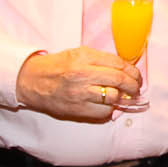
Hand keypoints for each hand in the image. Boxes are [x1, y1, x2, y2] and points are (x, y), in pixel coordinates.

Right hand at [15, 46, 140, 121]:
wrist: (31, 81)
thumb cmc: (56, 66)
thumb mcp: (77, 53)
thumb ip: (100, 59)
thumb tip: (125, 68)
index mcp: (84, 57)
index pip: (118, 63)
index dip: (133, 71)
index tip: (136, 75)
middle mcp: (82, 74)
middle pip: (120, 80)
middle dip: (134, 85)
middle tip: (136, 87)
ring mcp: (79, 93)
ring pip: (113, 97)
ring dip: (123, 98)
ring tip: (124, 96)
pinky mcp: (77, 109)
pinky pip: (103, 112)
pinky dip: (110, 109)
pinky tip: (108, 105)